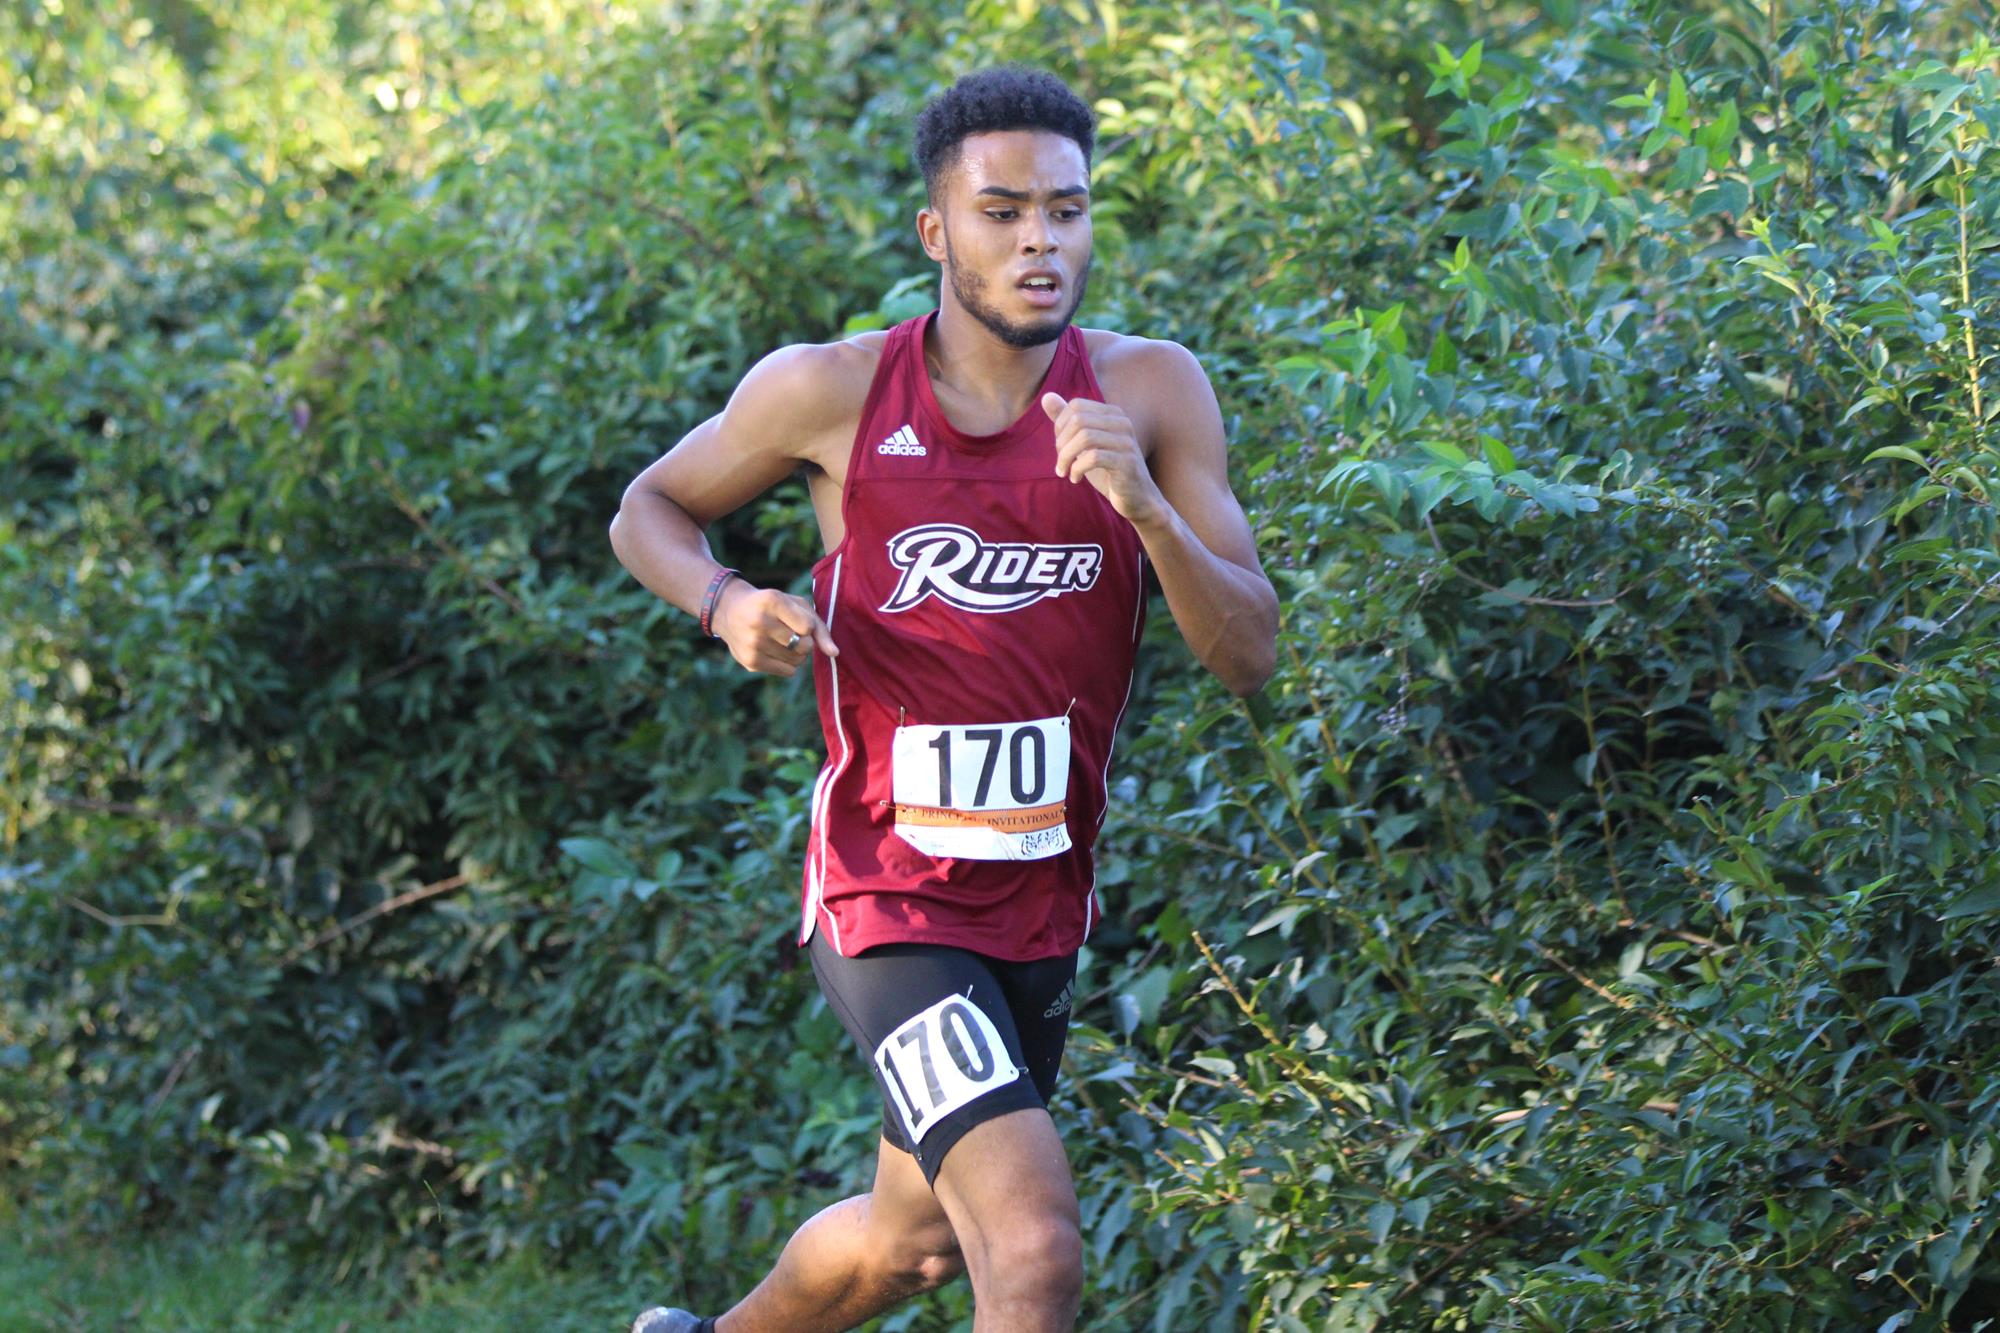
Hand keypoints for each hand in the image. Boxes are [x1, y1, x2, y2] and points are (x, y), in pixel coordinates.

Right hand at [712, 580, 838, 676]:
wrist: (729, 610)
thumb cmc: (771, 606)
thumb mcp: (794, 605)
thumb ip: (819, 626)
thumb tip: (834, 653)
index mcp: (772, 601)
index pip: (808, 627)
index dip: (808, 627)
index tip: (796, 620)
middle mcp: (759, 622)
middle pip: (805, 646)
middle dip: (805, 642)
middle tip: (790, 632)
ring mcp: (753, 644)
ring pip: (798, 661)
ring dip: (797, 653)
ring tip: (781, 640)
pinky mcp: (750, 662)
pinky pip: (788, 672)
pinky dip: (788, 664)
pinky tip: (774, 650)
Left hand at [1041, 392, 1164, 525]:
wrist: (1136, 498)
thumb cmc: (1108, 470)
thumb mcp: (1085, 444)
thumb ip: (1068, 421)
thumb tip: (1046, 396)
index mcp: (1113, 414)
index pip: (1076, 406)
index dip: (1060, 426)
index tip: (1060, 447)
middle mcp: (1122, 423)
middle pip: (1078, 420)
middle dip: (1061, 443)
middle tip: (1060, 462)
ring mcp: (1126, 442)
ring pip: (1085, 437)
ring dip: (1066, 457)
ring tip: (1064, 471)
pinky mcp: (1127, 463)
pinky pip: (1093, 458)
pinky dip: (1077, 469)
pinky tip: (1075, 479)